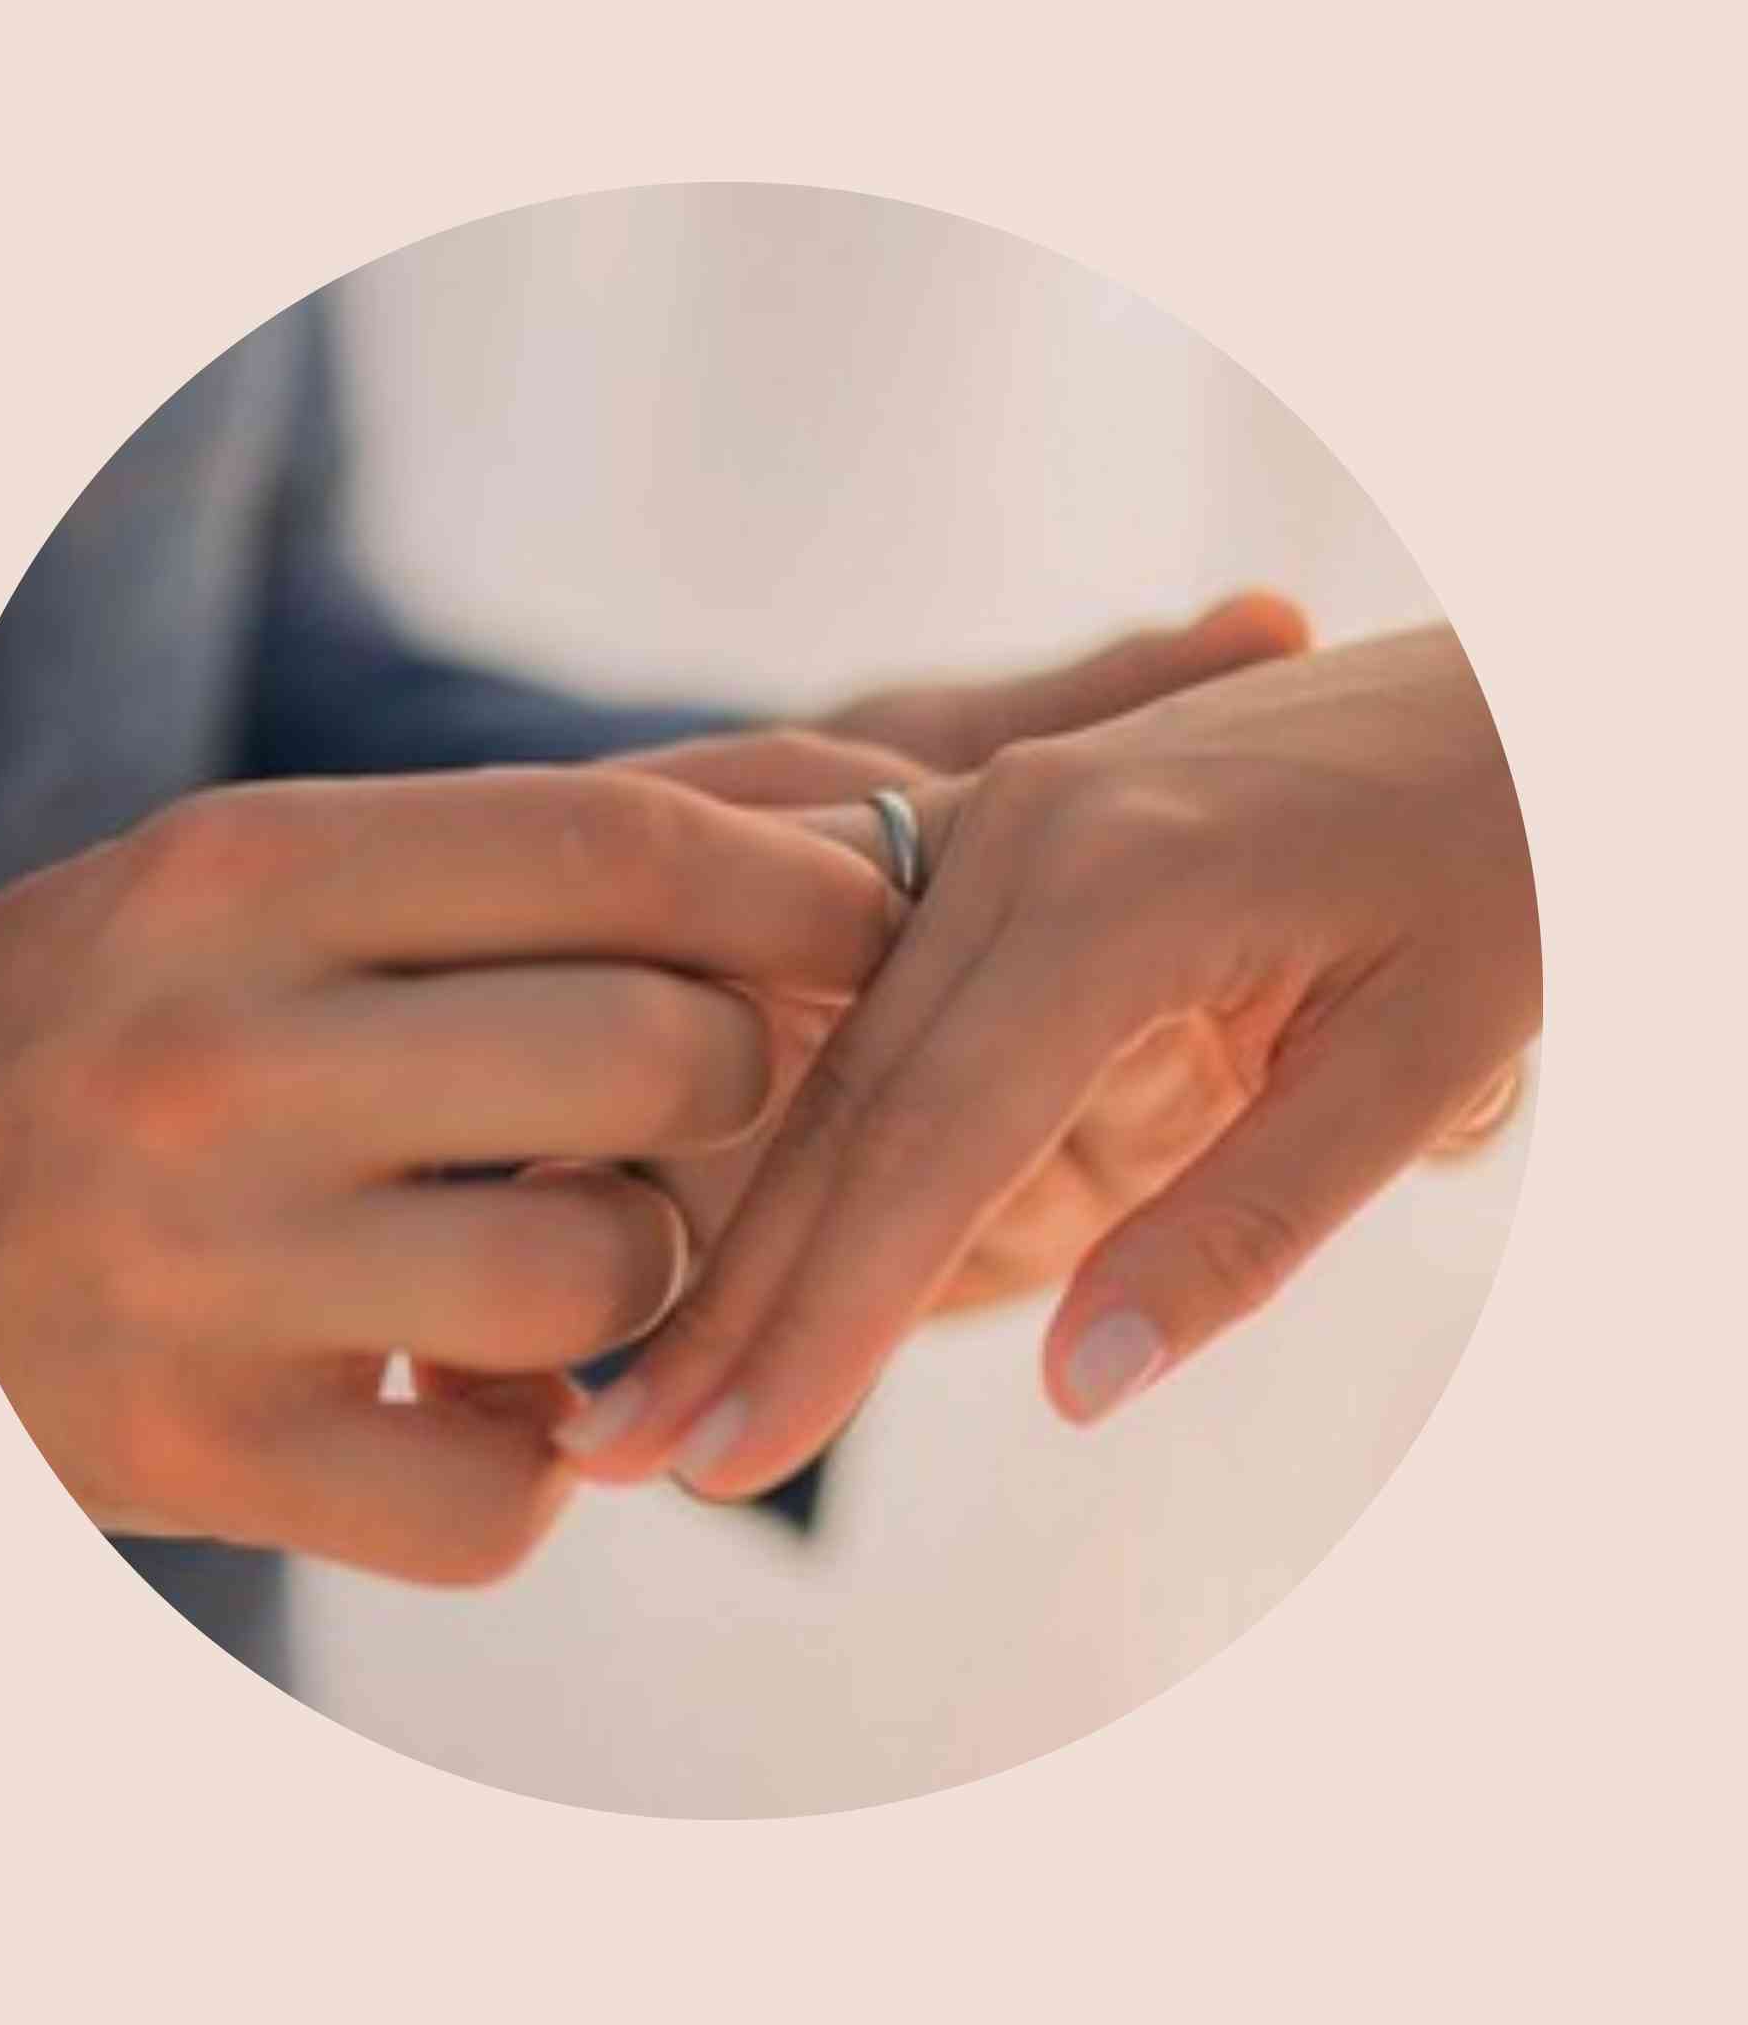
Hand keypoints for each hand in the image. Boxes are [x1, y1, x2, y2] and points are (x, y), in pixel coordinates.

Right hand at [0, 767, 898, 1579]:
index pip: (615, 851)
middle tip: (712, 1090)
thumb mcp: (252, 887)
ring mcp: (207, 1273)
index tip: (881, 915)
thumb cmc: (111, 1029)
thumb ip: (497, 866)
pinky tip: (462, 1401)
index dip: (801, 888)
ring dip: (645, 1278)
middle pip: (659, 1058)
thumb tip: (816, 837)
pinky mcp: (200, 1459)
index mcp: (246, 874)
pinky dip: (535, 1460)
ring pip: (606, 1282)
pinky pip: (503, 1493)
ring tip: (563, 1257)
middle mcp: (222, 1059)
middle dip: (745, 1077)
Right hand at [556, 624, 1538, 1497]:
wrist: (1527, 692)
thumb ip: (1240, 1229)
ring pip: (836, 1056)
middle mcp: (1016, 834)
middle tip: (625, 1456)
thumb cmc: (1509, 864)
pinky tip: (735, 1224)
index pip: (936, 1140)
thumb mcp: (1423, 1058)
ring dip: (745, 1224)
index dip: (828, 1315)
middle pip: (847, 1103)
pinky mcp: (990, 832)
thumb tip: (1074, 1390)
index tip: (731, 1459)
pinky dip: (803, 1130)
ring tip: (650, 1379)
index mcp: (1121, 885)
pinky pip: (866, 997)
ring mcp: (989, 818)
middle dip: (741, 1293)